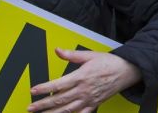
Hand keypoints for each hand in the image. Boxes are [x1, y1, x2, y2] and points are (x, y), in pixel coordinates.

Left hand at [27, 49, 141, 112]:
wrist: (127, 71)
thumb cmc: (109, 63)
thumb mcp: (90, 55)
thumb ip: (72, 55)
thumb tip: (58, 50)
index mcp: (81, 76)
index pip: (58, 84)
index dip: (44, 88)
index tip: (33, 90)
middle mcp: (84, 90)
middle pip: (59, 100)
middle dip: (43, 105)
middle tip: (31, 107)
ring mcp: (89, 99)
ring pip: (67, 110)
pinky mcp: (94, 105)